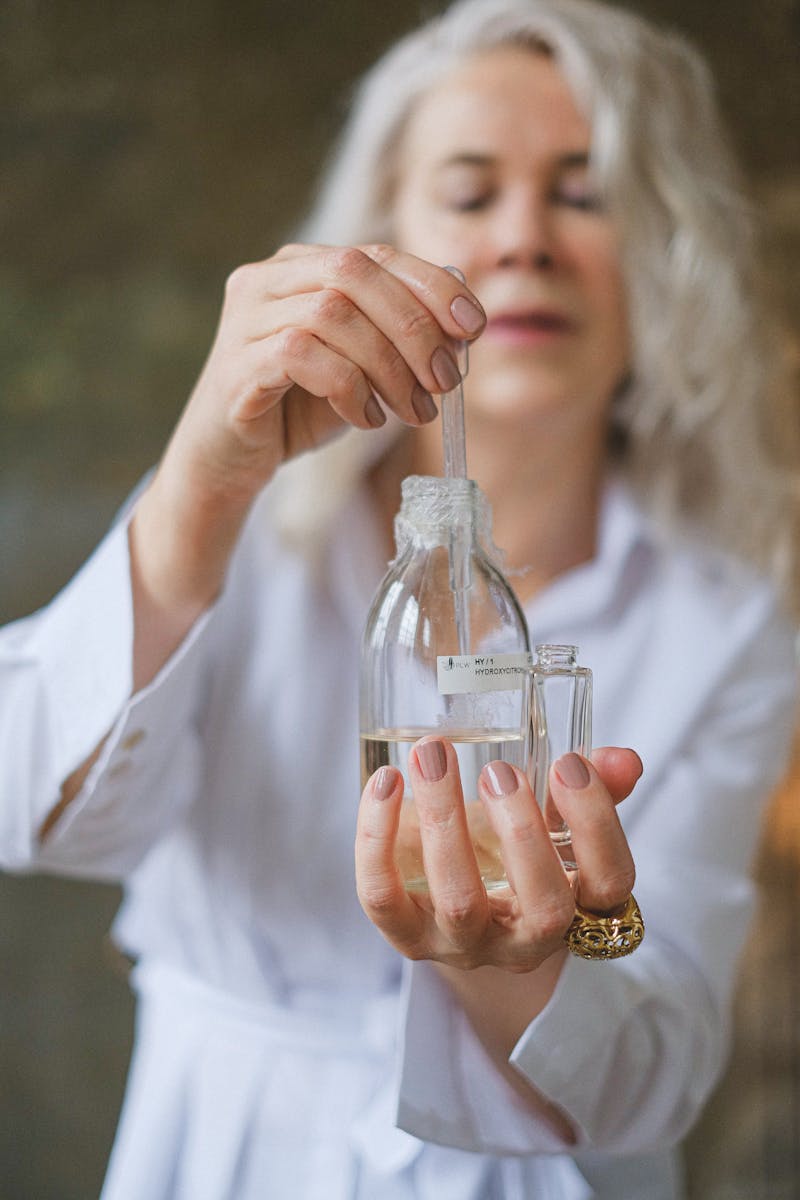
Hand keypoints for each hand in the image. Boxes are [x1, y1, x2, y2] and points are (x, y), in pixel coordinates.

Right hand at [128, 245, 484, 682]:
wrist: (229, 463)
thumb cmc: (298, 410)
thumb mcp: (364, 371)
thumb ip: (403, 342)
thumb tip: (463, 330)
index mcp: (301, 267)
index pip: (376, 254)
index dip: (431, 285)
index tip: (474, 327)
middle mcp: (267, 279)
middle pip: (354, 273)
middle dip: (414, 326)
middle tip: (444, 381)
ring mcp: (246, 318)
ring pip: (331, 313)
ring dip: (388, 366)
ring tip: (412, 411)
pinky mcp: (236, 364)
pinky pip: (302, 356)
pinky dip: (348, 388)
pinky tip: (366, 418)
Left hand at [356, 738, 640, 972]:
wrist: (440, 893)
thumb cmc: (506, 845)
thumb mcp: (550, 816)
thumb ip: (591, 784)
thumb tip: (621, 758)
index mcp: (574, 906)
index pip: (610, 885)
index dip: (597, 824)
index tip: (568, 762)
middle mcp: (524, 940)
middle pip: (545, 908)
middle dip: (524, 831)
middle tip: (498, 769)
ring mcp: (462, 944)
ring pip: (459, 899)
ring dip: (446, 819)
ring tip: (433, 755)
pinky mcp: (404, 934)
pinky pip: (383, 896)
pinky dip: (377, 836)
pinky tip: (385, 782)